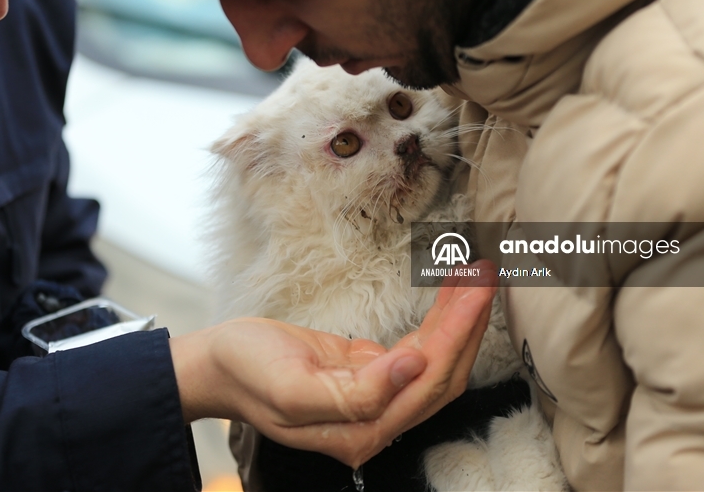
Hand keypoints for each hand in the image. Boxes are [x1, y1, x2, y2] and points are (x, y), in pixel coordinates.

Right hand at [170, 264, 495, 467]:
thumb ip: (356, 394)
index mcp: (360, 430)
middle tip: (487, 272)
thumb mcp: (292, 387)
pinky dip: (438, 321)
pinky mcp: (368, 374)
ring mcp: (374, 399)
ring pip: (435, 361)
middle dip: (469, 323)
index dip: (457, 335)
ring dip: (459, 318)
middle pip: (442, 373)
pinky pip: (416, 350)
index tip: (475, 290)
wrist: (216, 366)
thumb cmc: (247, 372)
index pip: (428, 381)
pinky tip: (450, 294)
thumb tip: (413, 368)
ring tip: (477, 274)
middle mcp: (376, 422)